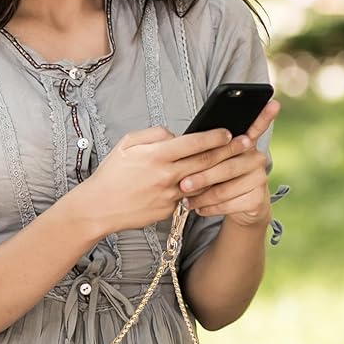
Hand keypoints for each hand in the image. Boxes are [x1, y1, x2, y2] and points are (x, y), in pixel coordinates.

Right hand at [80, 124, 251, 234]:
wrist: (98, 208)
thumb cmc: (111, 173)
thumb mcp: (127, 144)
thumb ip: (154, 135)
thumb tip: (176, 135)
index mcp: (156, 156)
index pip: (194, 143)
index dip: (214, 136)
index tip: (227, 132)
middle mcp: (166, 176)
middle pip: (206, 162)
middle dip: (229, 151)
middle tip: (245, 144)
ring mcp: (169, 196)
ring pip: (202, 182)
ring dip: (220, 173)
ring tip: (233, 164)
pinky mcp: (169, 211)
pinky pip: (188, 197)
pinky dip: (196, 189)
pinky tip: (203, 184)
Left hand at [179, 100, 279, 226]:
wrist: (240, 207)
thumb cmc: (219, 178)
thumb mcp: (212, 162)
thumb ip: (205, 150)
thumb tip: (182, 140)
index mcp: (245, 144)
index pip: (256, 127)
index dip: (264, 116)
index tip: (273, 103)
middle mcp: (256, 158)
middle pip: (226, 165)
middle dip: (201, 176)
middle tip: (183, 184)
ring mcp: (259, 178)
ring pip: (225, 188)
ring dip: (202, 196)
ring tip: (185, 200)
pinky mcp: (257, 198)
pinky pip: (228, 204)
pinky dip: (210, 207)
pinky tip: (199, 207)